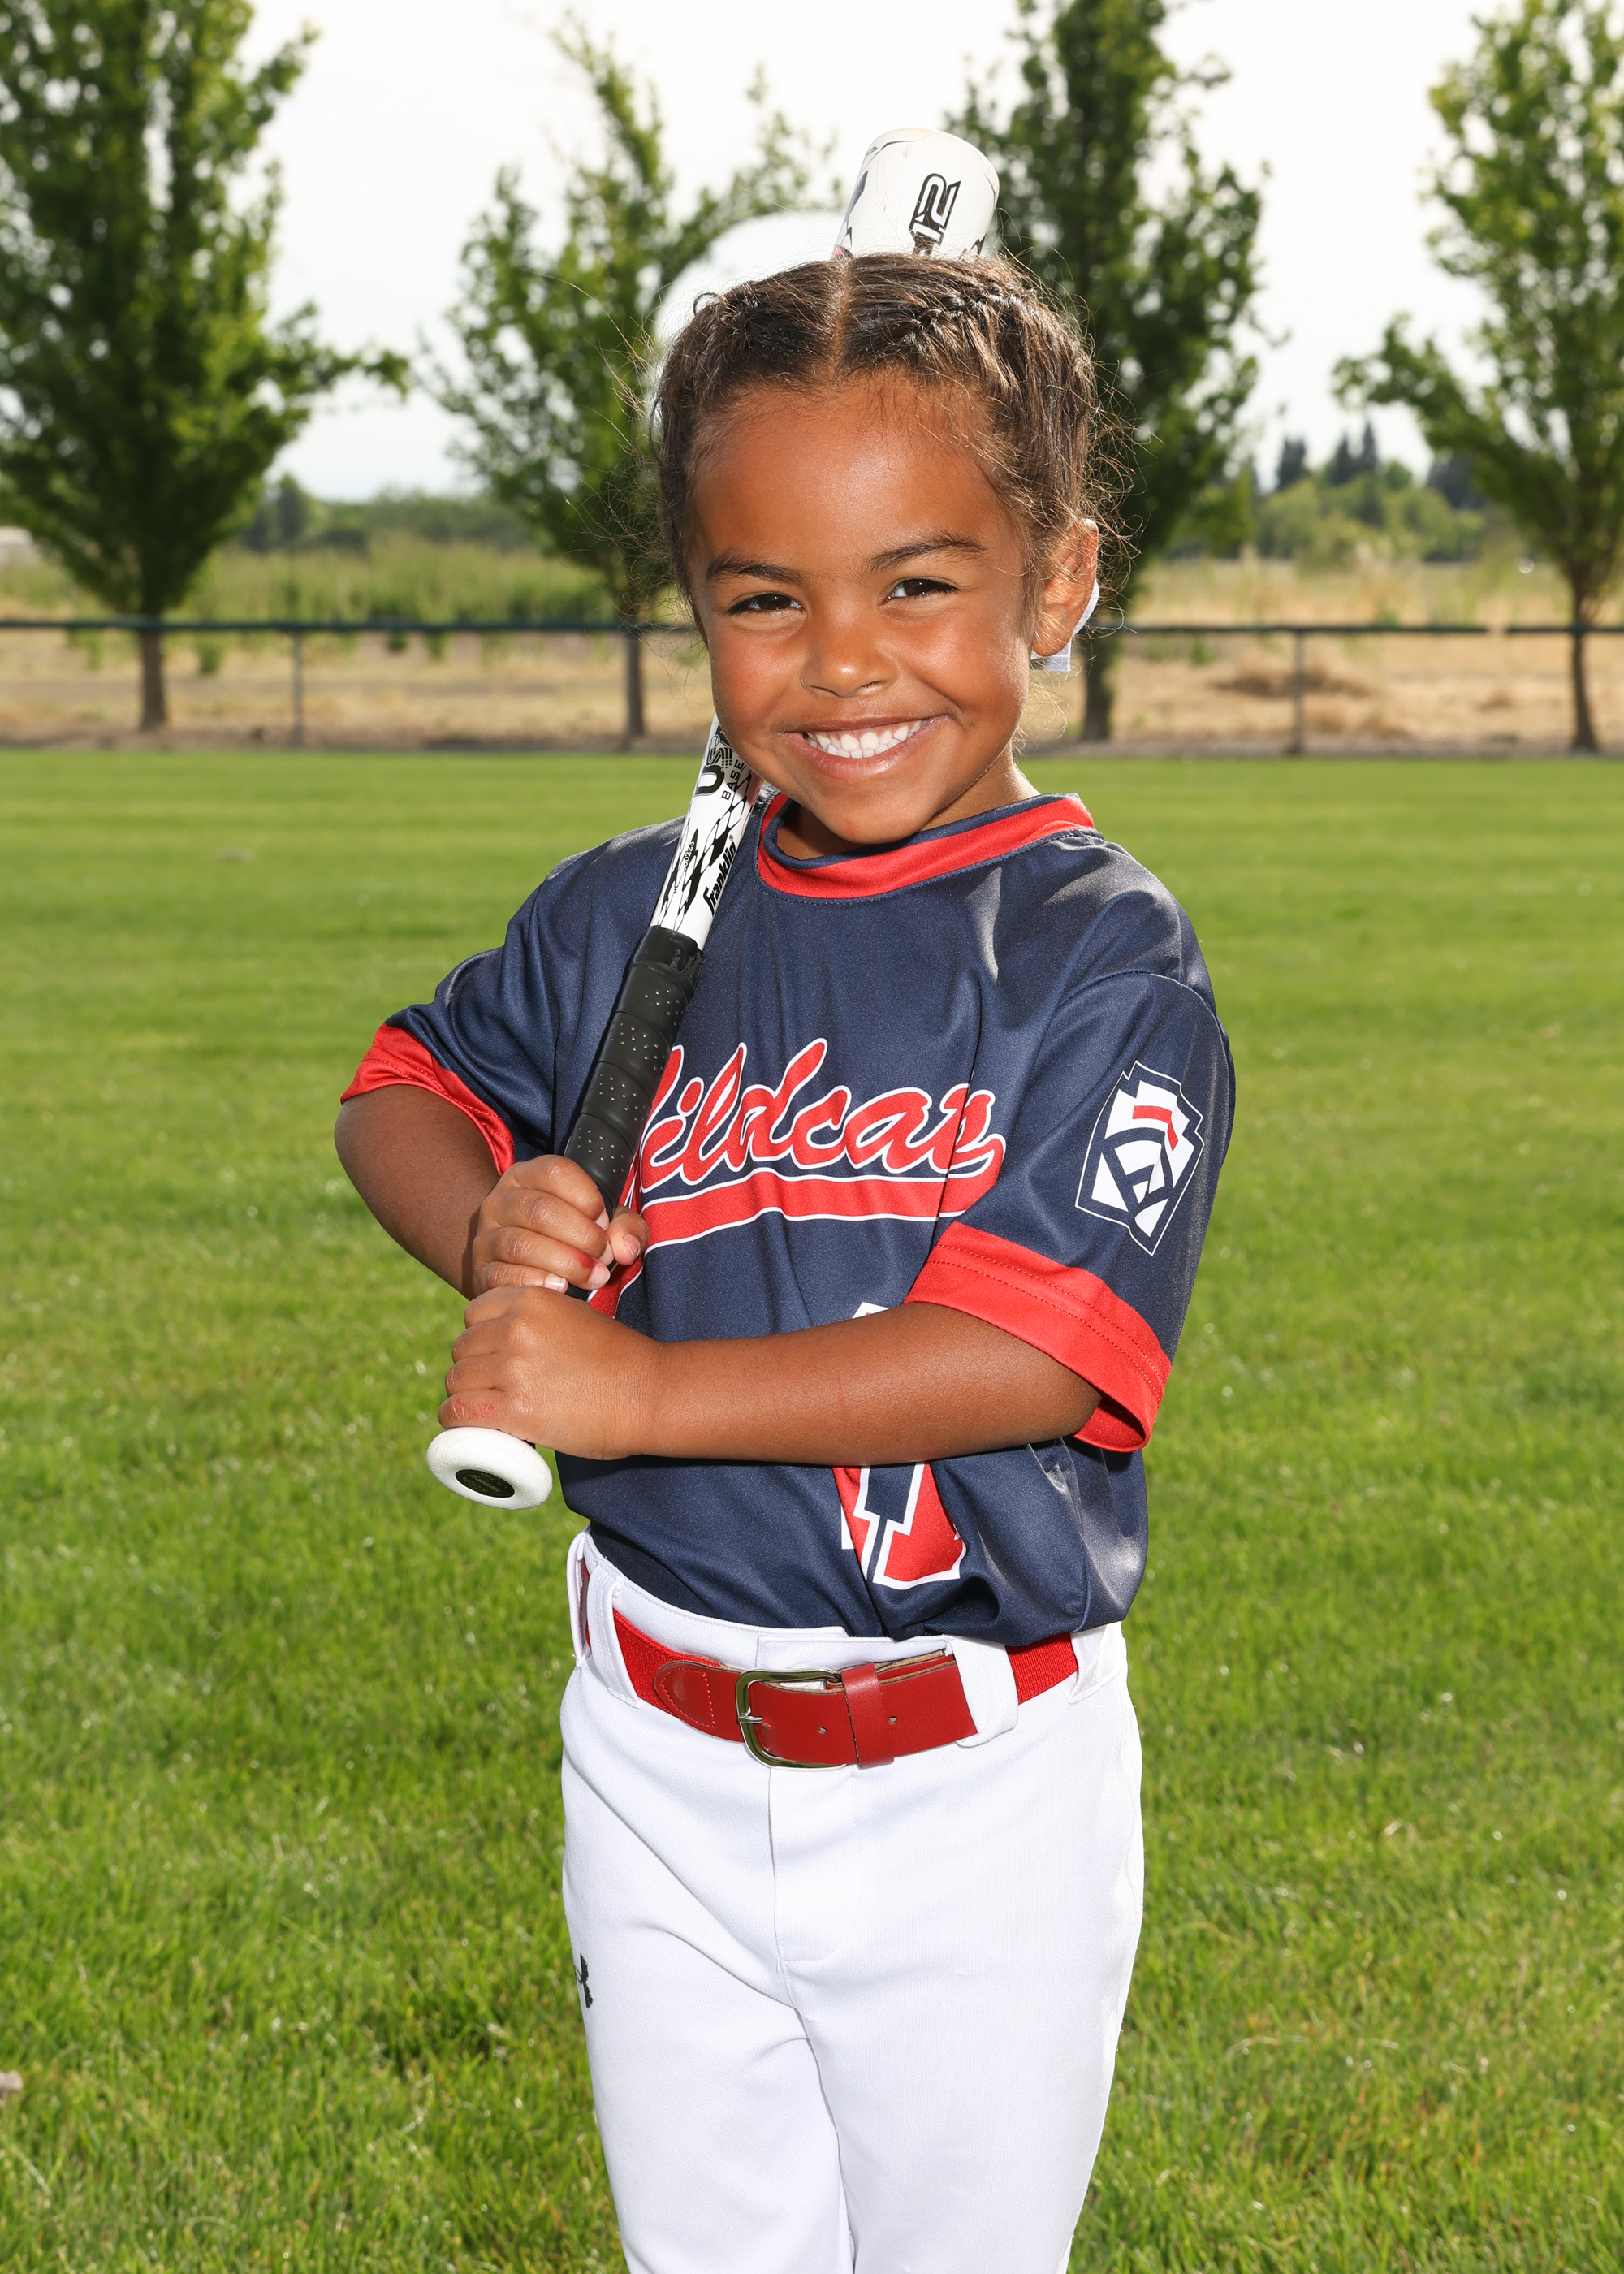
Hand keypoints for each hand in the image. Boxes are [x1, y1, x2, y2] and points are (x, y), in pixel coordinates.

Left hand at [440, 1283, 656, 1459]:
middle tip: (489, 1389)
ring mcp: (513, 1368)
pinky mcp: (514, 1408)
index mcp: (532, 1300)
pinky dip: (453, 1418)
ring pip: (456, 1379)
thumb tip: (516, 1344)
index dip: (479, 1336)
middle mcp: (517, 1328)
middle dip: (471, 1367)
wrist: (649, 1393)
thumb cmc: (620, 1360)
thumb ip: (544, 1320)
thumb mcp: (578, 1317)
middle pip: (462, 1347)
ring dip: (462, 1395)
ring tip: (480, 1409)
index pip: (475, 1312)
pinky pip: (459, 1410)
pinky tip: (459, 1424)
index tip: (490, 1356)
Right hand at [469, 1155, 646, 1297]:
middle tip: (604, 1257)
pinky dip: (536, 1283)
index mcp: (528, 1176)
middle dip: (582, 1236)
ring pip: (522, 1245)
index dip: (587, 1197)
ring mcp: (486, 1237)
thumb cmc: (568, 1237)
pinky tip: (561, 1289)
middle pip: (540, 1210)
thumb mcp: (599, 1223)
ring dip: (565, 1262)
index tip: (605, 1221)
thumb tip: (627, 1248)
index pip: (555, 1171)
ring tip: (593, 1277)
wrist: (518, 1265)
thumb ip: (624, 1227)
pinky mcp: (481, 1271)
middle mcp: (500, 1201)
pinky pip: (504, 1276)